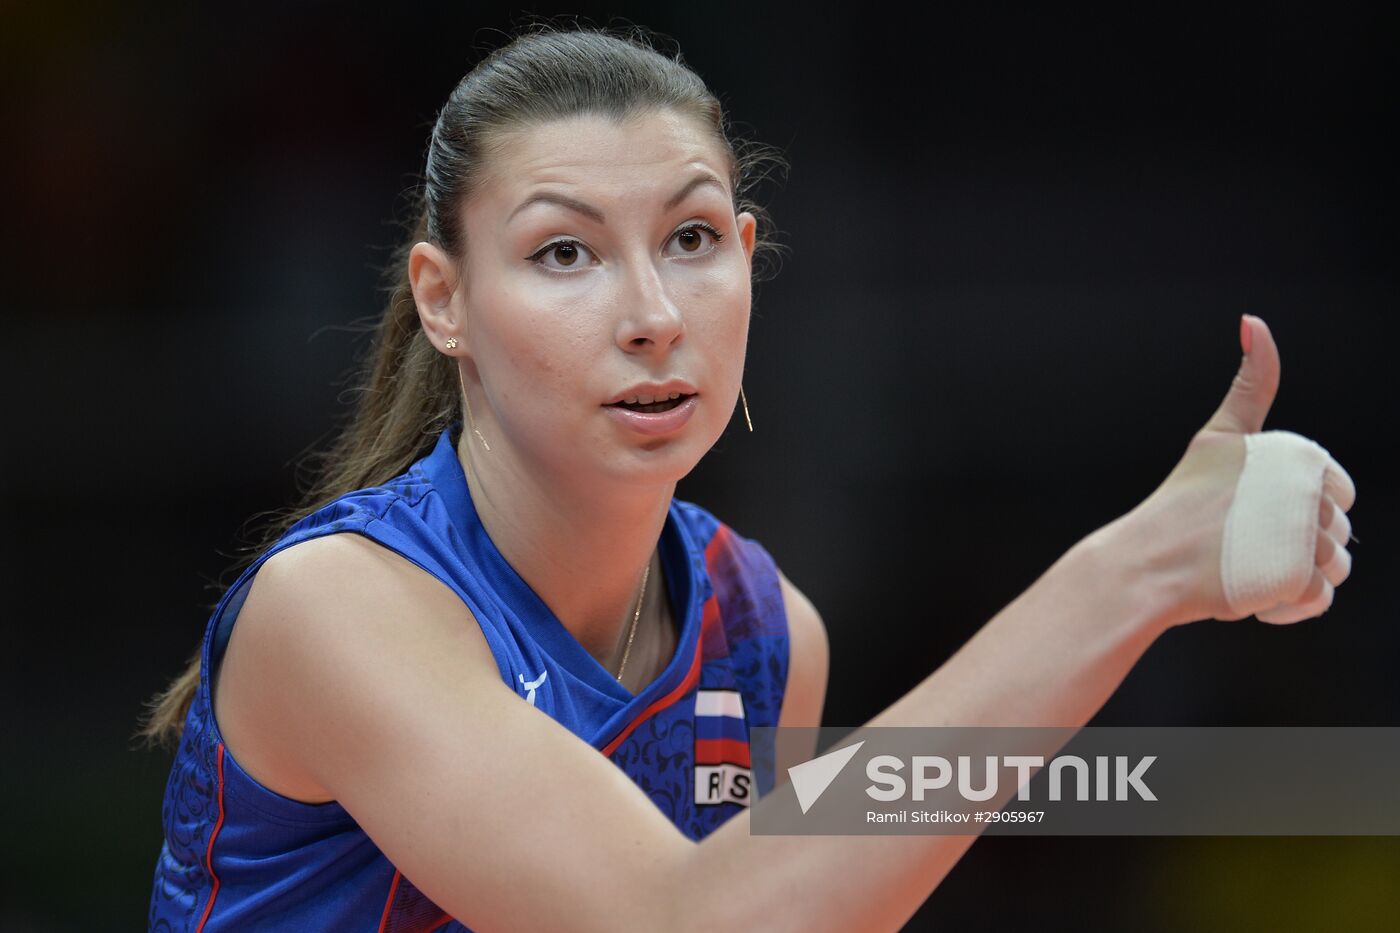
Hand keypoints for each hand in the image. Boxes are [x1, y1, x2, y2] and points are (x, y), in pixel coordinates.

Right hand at [1130, 315, 1355, 626]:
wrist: (1145, 564)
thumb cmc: (1177, 508)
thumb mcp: (1217, 436)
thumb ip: (1250, 383)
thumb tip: (1255, 320)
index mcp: (1294, 452)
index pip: (1338, 489)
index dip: (1298, 508)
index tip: (1250, 512)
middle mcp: (1304, 487)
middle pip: (1335, 529)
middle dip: (1296, 545)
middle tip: (1240, 545)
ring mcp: (1302, 533)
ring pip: (1333, 566)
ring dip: (1295, 576)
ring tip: (1247, 570)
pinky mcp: (1295, 577)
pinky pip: (1319, 600)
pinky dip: (1290, 606)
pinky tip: (1255, 595)